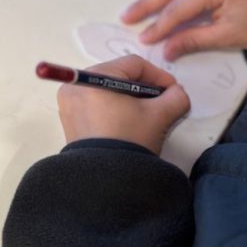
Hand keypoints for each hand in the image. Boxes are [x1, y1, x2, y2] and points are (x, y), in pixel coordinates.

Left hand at [57, 55, 189, 154]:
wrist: (107, 182)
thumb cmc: (130, 141)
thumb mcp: (159, 116)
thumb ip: (175, 97)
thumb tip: (177, 93)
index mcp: (92, 78)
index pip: (133, 64)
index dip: (158, 75)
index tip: (173, 90)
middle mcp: (74, 87)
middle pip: (119, 76)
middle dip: (144, 88)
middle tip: (162, 102)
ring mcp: (69, 105)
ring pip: (108, 91)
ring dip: (131, 99)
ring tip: (148, 115)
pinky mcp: (70, 122)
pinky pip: (97, 105)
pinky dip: (115, 109)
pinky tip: (130, 123)